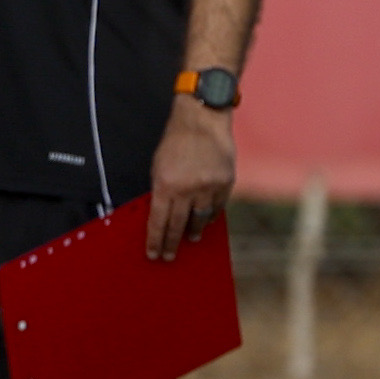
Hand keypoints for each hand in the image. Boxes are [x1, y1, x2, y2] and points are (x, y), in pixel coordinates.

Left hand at [145, 98, 235, 260]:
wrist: (202, 122)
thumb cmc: (175, 142)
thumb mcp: (158, 166)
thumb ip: (161, 190)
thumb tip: (163, 214)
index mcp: (165, 184)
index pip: (158, 221)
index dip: (155, 240)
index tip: (153, 254)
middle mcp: (187, 189)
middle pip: (178, 224)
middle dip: (172, 243)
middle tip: (168, 256)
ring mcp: (209, 187)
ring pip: (201, 218)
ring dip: (194, 231)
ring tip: (190, 239)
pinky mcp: (226, 183)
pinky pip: (218, 207)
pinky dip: (211, 215)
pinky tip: (206, 222)